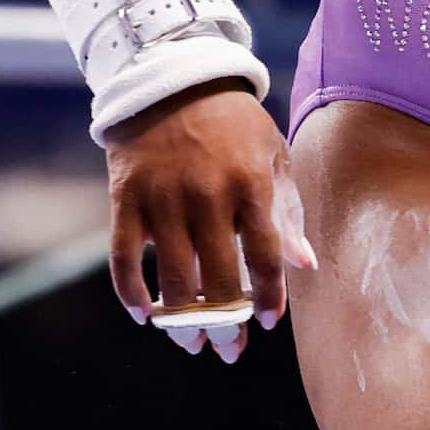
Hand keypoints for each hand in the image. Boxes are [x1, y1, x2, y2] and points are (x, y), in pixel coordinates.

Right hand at [101, 80, 317, 361]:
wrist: (172, 81)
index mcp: (251, 185)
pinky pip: (125, 260)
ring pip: (174, 280)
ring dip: (182, 322)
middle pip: (220, 280)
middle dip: (227, 324)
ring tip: (191, 342)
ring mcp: (164, 200)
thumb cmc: (234, 125)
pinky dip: (131, 294)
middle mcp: (208, 196)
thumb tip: (304, 267)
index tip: (267, 321)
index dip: (267, 297)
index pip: (266, 258)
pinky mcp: (126, 200)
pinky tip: (144, 317)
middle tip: (230, 348)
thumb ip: (289, 212)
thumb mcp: (273, 156)